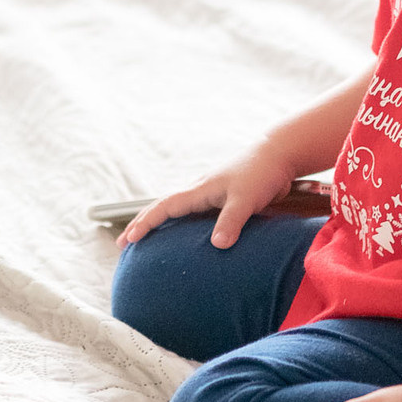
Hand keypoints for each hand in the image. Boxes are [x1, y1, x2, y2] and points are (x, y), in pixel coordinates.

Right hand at [116, 143, 297, 249]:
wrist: (279, 155)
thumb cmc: (261, 173)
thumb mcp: (246, 199)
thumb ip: (231, 221)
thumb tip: (217, 245)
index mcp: (199, 190)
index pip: (164, 208)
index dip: (145, 223)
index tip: (128, 239)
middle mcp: (199, 191)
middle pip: (162, 208)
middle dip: (142, 224)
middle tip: (123, 243)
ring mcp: (210, 195)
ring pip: (176, 211)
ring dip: (159, 224)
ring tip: (146, 241)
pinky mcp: (223, 200)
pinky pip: (193, 214)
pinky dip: (181, 225)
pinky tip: (184, 237)